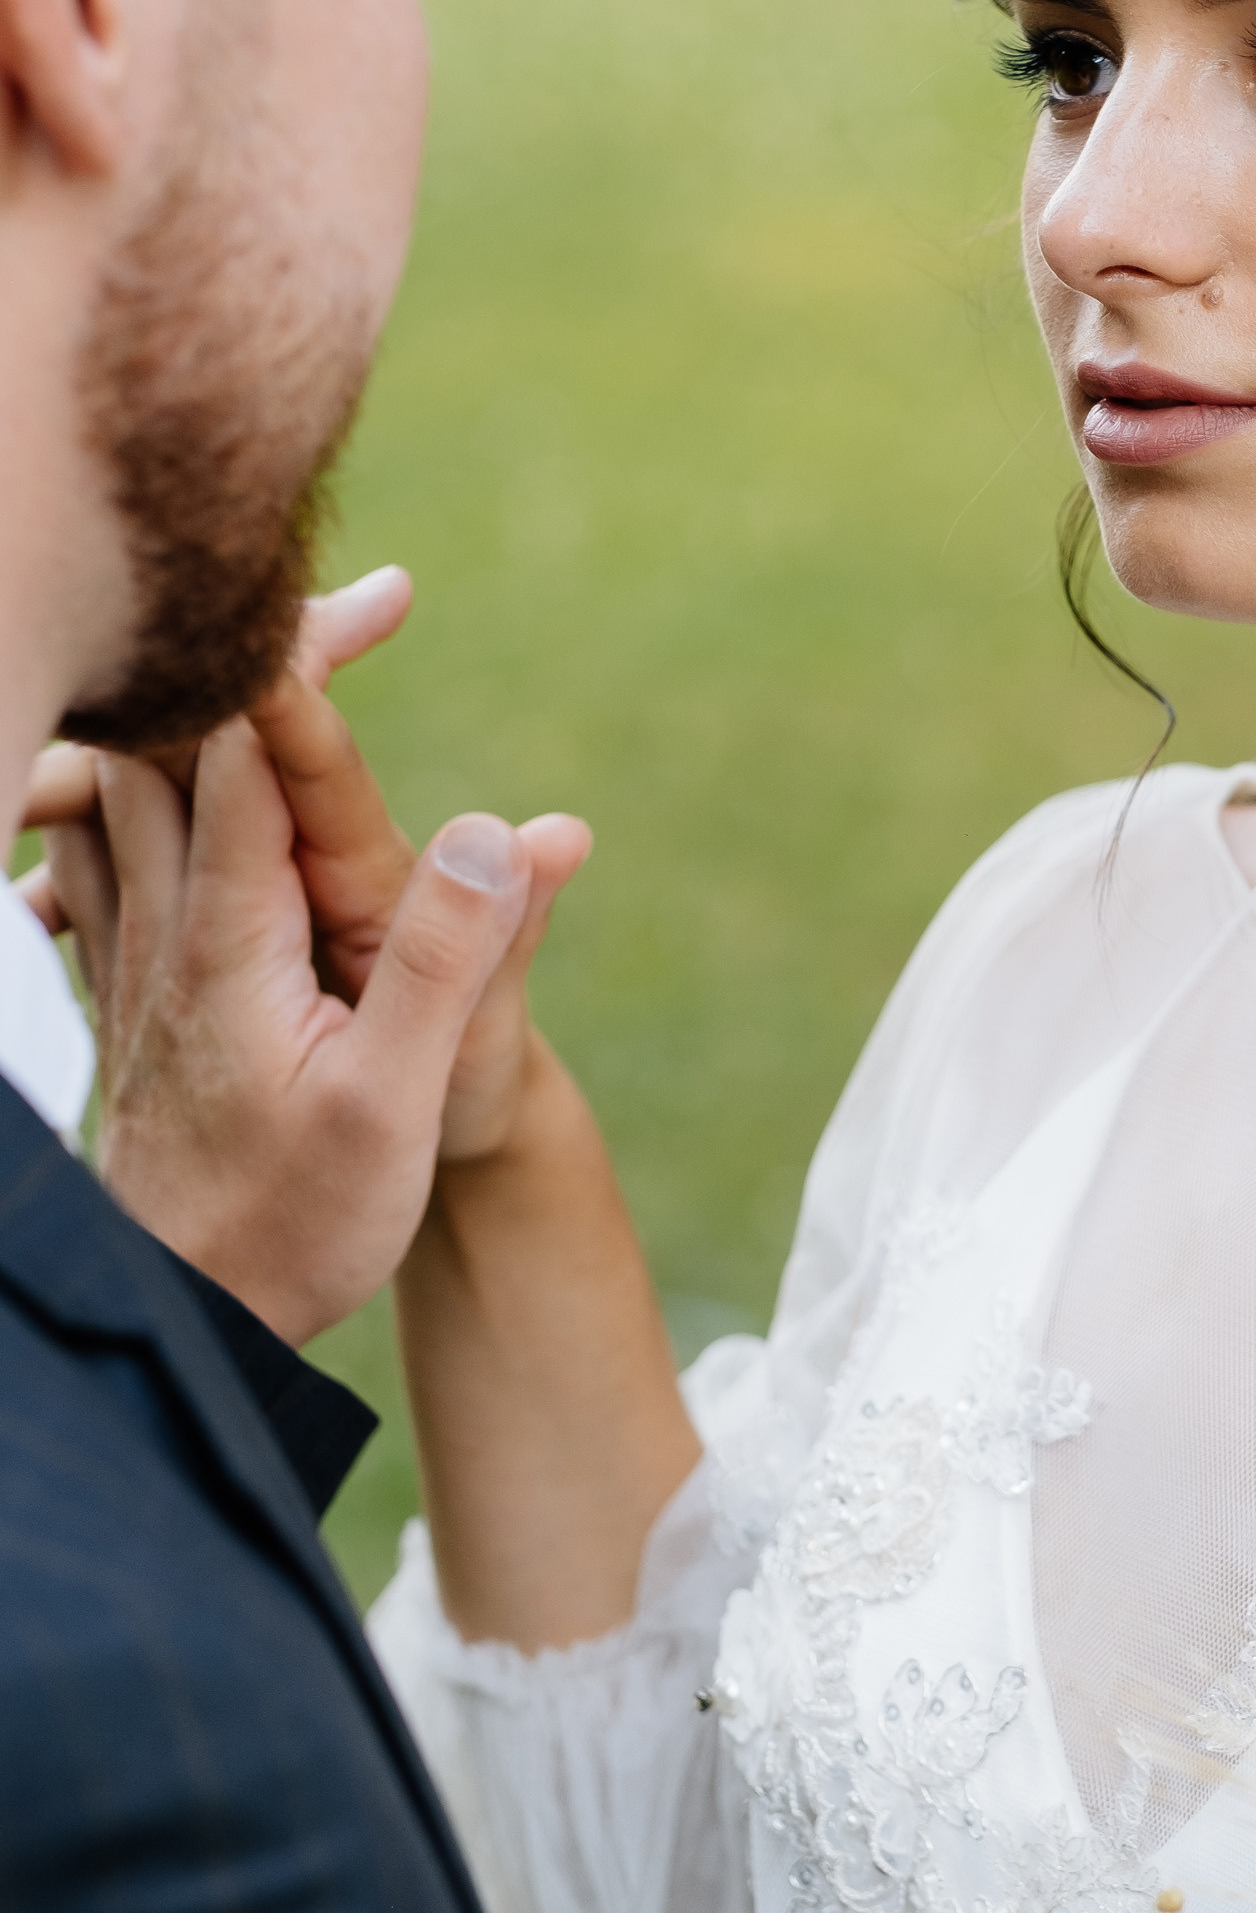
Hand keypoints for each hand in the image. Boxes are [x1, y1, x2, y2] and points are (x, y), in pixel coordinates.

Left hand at [24, 569, 590, 1342]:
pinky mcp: (120, 988)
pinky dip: (119, 780)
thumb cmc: (293, 1225)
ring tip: (255, 655)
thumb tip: (508, 831)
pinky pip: (88, 845)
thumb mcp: (393, 1106)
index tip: (379, 593)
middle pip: (175, 734)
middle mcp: (166, 921)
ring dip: (183, 704)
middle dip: (255, 650)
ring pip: (117, 779)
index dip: (303, 648)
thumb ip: (442, 961)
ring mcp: (131, 951)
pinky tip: (141, 781)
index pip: (249, 742)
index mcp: (232, 930)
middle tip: (365, 601)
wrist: (182, 1318)